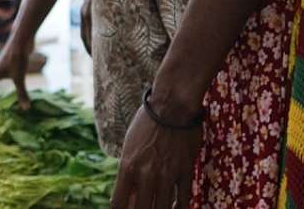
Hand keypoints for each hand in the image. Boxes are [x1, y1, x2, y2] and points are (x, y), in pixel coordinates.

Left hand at [111, 94, 203, 208]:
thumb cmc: (147, 122)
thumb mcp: (129, 145)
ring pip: (163, 208)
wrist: (172, 105)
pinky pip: (184, 198)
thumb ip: (129, 169)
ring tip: (158, 208)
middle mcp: (146, 173)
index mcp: (128, 166)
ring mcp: (167, 174)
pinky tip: (176, 207)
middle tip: (141, 208)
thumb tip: (129, 194)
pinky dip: (180, 207)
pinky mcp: (185, 170)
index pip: (118, 203)